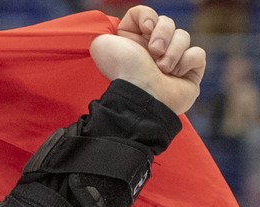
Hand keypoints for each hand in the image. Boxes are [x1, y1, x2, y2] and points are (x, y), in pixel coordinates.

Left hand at [90, 6, 204, 113]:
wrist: (143, 96)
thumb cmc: (124, 72)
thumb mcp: (103, 44)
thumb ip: (106, 31)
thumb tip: (121, 31)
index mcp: (132, 41)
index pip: (145, 14)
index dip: (148, 17)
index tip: (145, 29)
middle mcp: (152, 49)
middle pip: (167, 22)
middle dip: (163, 34)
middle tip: (154, 52)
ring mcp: (172, 60)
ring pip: (183, 36)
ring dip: (173, 51)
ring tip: (162, 69)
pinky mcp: (190, 71)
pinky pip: (198, 53)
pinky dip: (188, 61)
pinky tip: (176, 74)